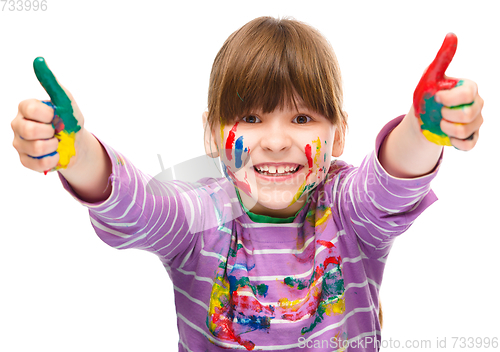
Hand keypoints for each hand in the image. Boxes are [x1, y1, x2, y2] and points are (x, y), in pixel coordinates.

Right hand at [11, 57, 84, 173]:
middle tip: (57, 131)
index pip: (28, 108)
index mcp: (26, 108)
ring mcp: (20, 143)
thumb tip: (39, 60)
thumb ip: (51, 83)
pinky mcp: (25, 159)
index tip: (56, 115)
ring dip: (54, 146)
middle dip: (50, 132)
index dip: (47, 114)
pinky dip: (51, 160)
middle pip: (28, 130)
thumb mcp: (65, 100)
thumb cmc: (69, 120)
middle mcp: (18, 124)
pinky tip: (55, 154)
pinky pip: (36, 163)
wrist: (76, 144)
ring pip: (35, 148)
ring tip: (57, 143)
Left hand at [413, 33, 482, 149]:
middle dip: (447, 115)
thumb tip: (451, 34)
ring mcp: (476, 122)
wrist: (422, 119)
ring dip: (447, 129)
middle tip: (438, 112)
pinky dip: (456, 143)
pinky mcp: (470, 137)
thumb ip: (442, 57)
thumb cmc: (427, 94)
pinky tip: (447, 137)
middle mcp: (477, 104)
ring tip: (440, 123)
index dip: (449, 99)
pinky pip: (469, 144)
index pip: (467, 94)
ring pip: (467, 130)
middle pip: (469, 114)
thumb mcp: (431, 76)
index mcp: (470, 88)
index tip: (435, 98)